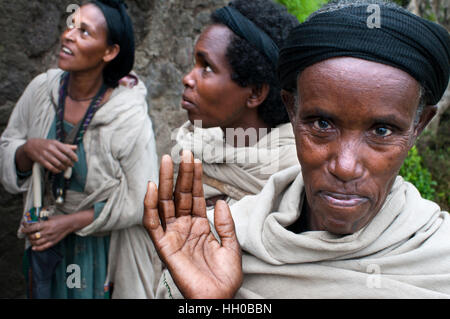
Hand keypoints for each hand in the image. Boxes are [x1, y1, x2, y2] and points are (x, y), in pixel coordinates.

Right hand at [20, 138, 77, 173]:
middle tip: (71, 165)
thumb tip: (76, 147)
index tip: (76, 160)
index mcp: (55, 143)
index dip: (73, 156)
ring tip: (66, 168)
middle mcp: (51, 149)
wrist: (30, 145)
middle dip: (69, 163)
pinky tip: (59, 170)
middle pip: (63, 158)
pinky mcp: (41, 160)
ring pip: (58, 164)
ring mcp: (45, 155)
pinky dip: (56, 170)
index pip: (67, 150)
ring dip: (63, 167)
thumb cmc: (45, 144)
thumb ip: (66, 146)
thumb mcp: (55, 143)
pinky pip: (51, 167)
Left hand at [21, 210, 93, 250]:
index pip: (32, 228)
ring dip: (31, 241)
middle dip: (28, 235)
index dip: (25, 229)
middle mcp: (47, 232)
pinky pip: (43, 247)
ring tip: (30, 239)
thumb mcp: (50, 217)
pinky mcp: (53, 242)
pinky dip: (37, 248)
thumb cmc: (61, 219)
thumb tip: (34, 223)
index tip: (23, 229)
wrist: (70, 223)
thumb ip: (42, 221)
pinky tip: (34, 247)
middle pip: (33, 236)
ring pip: (36, 243)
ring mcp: (50, 238)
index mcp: (46, 224)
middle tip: (27, 233)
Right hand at [143, 151, 242, 298]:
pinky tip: (153, 187)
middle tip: (183, 151)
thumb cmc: (224, 277)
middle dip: (181, 173)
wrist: (218, 298)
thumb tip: (221, 200)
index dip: (195, 178)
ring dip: (166, 181)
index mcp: (199, 225)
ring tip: (168, 160)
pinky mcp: (163, 246)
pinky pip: (152, 223)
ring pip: (165, 203)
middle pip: (179, 195)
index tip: (196, 159)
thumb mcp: (231, 246)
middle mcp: (184, 227)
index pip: (195, 196)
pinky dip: (150, 205)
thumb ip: (225, 223)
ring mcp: (172, 235)